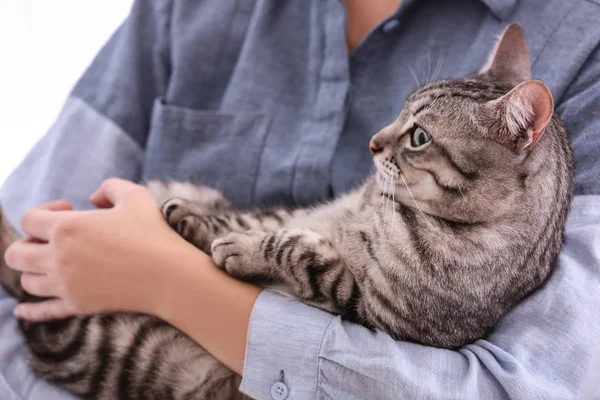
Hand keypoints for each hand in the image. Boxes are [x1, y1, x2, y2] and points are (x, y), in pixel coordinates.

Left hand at [4, 178, 209, 320]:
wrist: (171, 276)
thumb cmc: (154, 233)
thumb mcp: (135, 195)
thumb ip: (108, 187)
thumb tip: (92, 199)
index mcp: (67, 227)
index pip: (29, 220)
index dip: (44, 210)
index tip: (68, 209)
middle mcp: (58, 258)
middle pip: (16, 253)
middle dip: (29, 242)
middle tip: (53, 239)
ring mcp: (66, 285)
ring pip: (26, 281)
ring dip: (35, 270)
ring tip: (56, 263)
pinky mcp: (78, 306)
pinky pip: (42, 312)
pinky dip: (29, 311)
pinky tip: (21, 310)